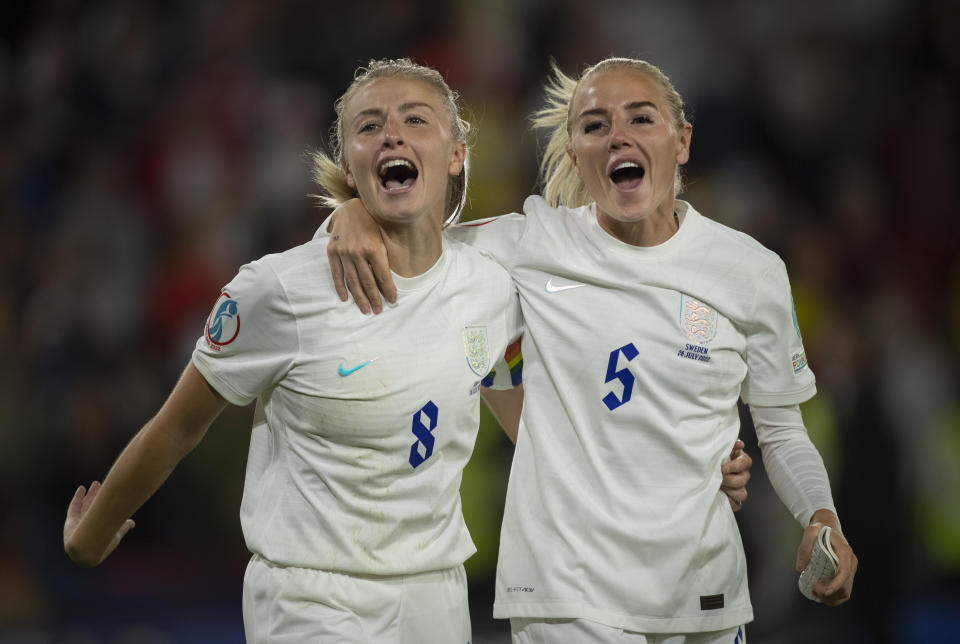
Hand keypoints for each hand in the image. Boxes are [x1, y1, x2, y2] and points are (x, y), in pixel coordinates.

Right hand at [63, 481, 134, 566]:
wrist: (87, 550)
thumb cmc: (104, 543)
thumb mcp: (116, 534)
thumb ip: (123, 527)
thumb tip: (132, 522)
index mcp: (98, 529)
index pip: (102, 514)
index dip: (105, 504)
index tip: (110, 493)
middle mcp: (89, 526)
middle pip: (93, 507)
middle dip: (97, 496)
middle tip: (100, 484)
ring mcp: (79, 524)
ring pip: (85, 506)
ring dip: (90, 495)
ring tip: (95, 484)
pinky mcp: (70, 521)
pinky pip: (74, 507)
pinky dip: (78, 497)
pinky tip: (82, 488)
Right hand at [326, 198, 395, 313]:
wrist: (352, 207)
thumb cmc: (373, 221)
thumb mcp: (384, 235)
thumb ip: (386, 256)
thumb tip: (394, 278)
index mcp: (374, 247)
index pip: (383, 276)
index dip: (388, 290)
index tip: (393, 301)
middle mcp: (358, 251)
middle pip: (368, 282)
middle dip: (375, 299)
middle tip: (379, 311)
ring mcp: (343, 252)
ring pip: (352, 281)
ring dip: (359, 298)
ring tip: (366, 310)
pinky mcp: (332, 251)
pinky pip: (336, 274)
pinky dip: (340, 287)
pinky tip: (345, 299)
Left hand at [721, 439, 751, 510]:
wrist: (706, 470)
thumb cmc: (716, 458)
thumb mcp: (721, 449)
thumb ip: (729, 445)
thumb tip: (739, 443)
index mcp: (742, 461)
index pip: (744, 463)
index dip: (734, 466)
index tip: (722, 468)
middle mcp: (744, 475)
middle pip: (742, 481)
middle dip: (728, 480)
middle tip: (717, 478)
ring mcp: (741, 488)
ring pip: (742, 494)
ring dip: (728, 491)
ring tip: (717, 486)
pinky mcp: (736, 499)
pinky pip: (737, 505)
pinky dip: (729, 502)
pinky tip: (720, 496)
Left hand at [796, 510, 856, 604]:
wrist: (828, 526)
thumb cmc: (820, 529)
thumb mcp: (810, 532)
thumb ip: (804, 547)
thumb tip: (800, 568)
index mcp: (845, 552)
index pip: (845, 572)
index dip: (836, 585)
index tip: (825, 592)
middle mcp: (851, 562)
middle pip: (845, 586)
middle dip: (829, 593)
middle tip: (813, 587)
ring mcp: (850, 569)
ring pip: (845, 592)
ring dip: (831, 598)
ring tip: (815, 591)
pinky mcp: (846, 574)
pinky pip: (844, 591)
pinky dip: (834, 597)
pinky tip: (821, 593)